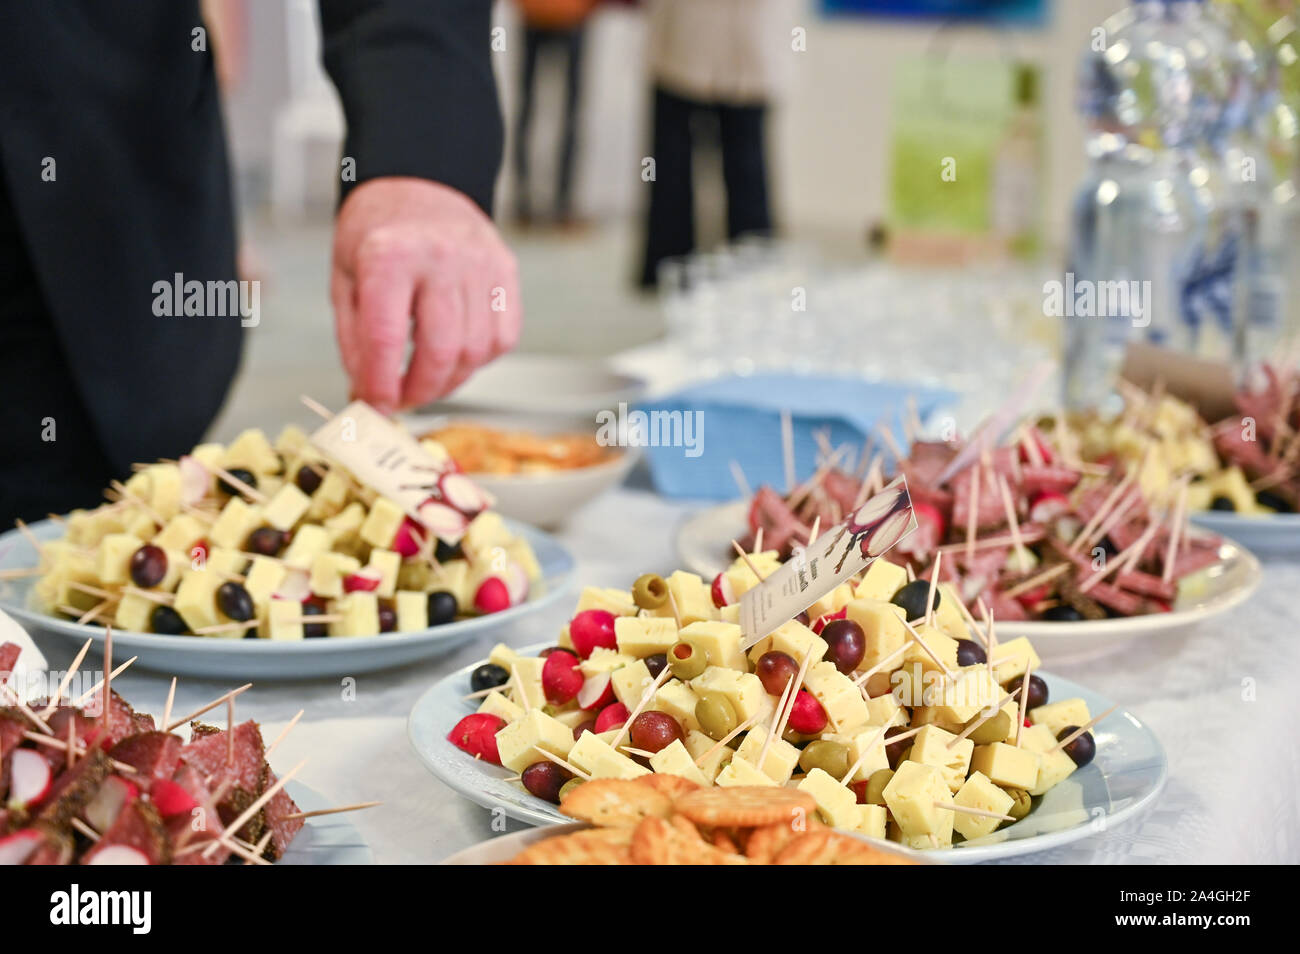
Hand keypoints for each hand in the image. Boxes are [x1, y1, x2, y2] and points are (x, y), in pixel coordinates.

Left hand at [330, 177, 520, 412]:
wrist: (420, 185)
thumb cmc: (378, 234)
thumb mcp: (346, 279)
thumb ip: (355, 340)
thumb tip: (369, 394)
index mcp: (389, 255)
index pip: (386, 338)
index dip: (380, 384)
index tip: (374, 406)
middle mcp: (441, 257)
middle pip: (440, 351)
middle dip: (420, 390)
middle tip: (402, 402)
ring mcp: (481, 264)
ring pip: (476, 351)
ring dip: (450, 381)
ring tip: (427, 381)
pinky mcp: (506, 273)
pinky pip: (503, 337)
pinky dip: (480, 359)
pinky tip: (456, 355)